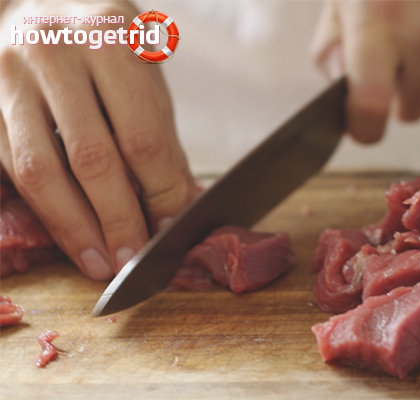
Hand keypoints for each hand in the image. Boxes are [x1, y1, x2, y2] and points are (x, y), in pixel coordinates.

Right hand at [0, 1, 197, 279]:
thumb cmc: (102, 42)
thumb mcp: (144, 72)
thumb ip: (161, 135)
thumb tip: (181, 201)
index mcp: (111, 40)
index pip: (142, 137)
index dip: (160, 192)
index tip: (171, 226)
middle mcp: (55, 53)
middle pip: (92, 159)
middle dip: (118, 220)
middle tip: (135, 260)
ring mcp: (9, 76)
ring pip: (42, 170)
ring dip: (75, 228)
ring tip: (100, 263)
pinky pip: (11, 167)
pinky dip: (43, 209)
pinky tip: (67, 232)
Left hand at [311, 0, 419, 142]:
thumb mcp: (336, 3)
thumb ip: (332, 53)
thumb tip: (347, 92)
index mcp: (376, 27)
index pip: (369, 111)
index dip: (362, 128)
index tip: (361, 127)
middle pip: (412, 109)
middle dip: (396, 97)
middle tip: (390, 68)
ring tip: (417, 38)